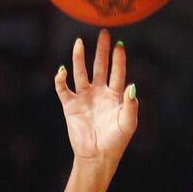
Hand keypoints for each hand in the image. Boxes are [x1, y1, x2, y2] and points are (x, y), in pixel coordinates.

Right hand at [55, 29, 137, 169]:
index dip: (118, 59)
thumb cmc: (116, 141)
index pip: (117, 72)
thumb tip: (132, 85)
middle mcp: (99, 93)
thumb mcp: (128, 123)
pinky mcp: (70, 106)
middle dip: (101, 51)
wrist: (97, 157)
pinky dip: (60, 79)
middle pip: (100, 67)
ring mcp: (84, 98)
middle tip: (103, 34)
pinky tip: (62, 71)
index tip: (119, 45)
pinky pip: (63, 88)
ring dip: (79, 58)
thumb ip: (131, 105)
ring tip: (79, 43)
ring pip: (81, 73)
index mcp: (114, 96)